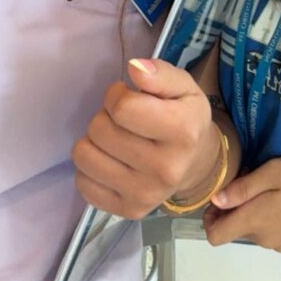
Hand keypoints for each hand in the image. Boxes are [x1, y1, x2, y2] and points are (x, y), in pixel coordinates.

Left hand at [72, 58, 219, 218]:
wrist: (198, 165)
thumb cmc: (185, 119)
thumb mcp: (183, 88)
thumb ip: (160, 73)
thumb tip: (135, 68)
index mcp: (182, 131)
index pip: (122, 107)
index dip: (116, 94)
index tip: (127, 96)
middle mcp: (166, 169)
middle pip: (100, 129)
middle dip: (105, 116)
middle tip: (123, 121)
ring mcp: (146, 194)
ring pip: (84, 155)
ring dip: (94, 141)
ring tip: (115, 139)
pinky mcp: (128, 212)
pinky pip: (83, 184)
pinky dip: (91, 168)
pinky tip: (111, 161)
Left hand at [203, 156, 280, 251]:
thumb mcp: (274, 173)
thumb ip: (242, 189)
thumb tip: (215, 201)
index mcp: (254, 222)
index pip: (215, 237)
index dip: (209, 219)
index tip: (219, 198)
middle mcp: (262, 239)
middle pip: (233, 230)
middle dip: (233, 209)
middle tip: (247, 181)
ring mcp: (278, 244)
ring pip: (251, 229)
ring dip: (251, 211)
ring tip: (268, 186)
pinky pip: (268, 231)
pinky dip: (266, 217)